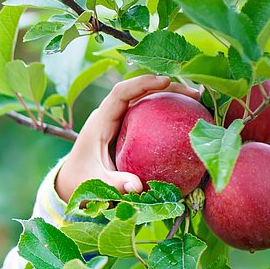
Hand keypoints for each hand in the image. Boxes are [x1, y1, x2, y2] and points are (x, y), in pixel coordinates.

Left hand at [55, 74, 200, 200]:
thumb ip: (113, 184)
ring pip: (147, 101)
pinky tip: (190, 121)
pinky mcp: (128, 131)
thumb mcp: (93, 184)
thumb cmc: (79, 181)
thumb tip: (137, 187)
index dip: (142, 84)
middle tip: (194, 93)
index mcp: (99, 122)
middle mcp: (110, 116)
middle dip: (166, 87)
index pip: (120, 93)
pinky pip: (150, 116)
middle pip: (139, 92)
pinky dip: (168, 114)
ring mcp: (120, 122)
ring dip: (171, 97)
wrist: (71, 182)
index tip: (165, 81)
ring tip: (198, 101)